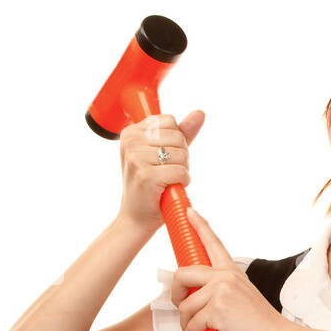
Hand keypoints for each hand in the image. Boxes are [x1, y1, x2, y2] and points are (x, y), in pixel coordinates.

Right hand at [115, 111, 204, 232]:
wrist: (137, 218)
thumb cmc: (151, 186)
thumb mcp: (164, 154)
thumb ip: (182, 132)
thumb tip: (200, 113)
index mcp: (130, 132)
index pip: (169, 121)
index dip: (175, 141)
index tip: (163, 157)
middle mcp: (130, 141)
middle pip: (177, 136)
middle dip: (181, 156)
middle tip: (166, 172)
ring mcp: (136, 157)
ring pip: (181, 154)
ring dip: (182, 170)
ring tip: (167, 180)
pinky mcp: (146, 175)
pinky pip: (181, 171)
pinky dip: (182, 182)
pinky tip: (170, 188)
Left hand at [175, 207, 284, 330]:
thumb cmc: (259, 324)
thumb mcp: (242, 297)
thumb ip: (222, 292)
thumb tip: (200, 301)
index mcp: (231, 272)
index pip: (213, 243)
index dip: (199, 225)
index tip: (189, 212)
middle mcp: (224, 277)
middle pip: (182, 275)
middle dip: (175, 295)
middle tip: (181, 307)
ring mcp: (220, 292)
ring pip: (185, 307)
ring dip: (186, 326)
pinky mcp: (216, 310)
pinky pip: (192, 325)